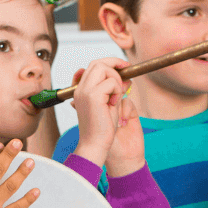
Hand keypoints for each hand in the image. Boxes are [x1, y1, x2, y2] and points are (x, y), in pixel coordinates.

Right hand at [70, 59, 143, 176]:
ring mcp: (85, 91)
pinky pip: (111, 82)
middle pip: (97, 62)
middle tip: (127, 70)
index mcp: (81, 90)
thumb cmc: (102, 129)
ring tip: (116, 97)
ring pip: (103, 68)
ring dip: (116, 79)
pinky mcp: (93, 96)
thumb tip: (127, 78)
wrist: (95, 145)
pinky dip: (117, 90)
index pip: (93, 66)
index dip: (109, 63)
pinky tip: (114, 104)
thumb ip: (116, 90)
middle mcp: (80, 89)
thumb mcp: (111, 104)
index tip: (124, 67)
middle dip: (115, 63)